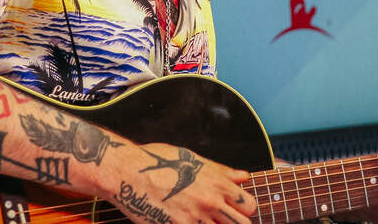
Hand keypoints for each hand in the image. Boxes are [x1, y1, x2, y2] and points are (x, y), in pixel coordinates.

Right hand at [108, 142, 256, 223]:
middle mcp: (210, 202)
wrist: (129, 172)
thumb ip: (221, 171)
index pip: (249, 205)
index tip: (235, 209)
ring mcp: (196, 218)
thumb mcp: (192, 159)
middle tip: (220, 219)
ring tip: (200, 219)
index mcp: (217, 183)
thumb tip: (242, 177)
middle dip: (235, 223)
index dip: (244, 208)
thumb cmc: (157, 162)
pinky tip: (183, 220)